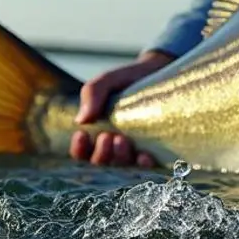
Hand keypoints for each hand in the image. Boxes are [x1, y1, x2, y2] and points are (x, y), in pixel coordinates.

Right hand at [69, 50, 174, 167]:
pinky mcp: (156, 151)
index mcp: (97, 133)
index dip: (79, 149)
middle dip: (101, 154)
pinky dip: (144, 165)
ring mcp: (135, 150)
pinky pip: (148, 166)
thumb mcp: (108, 81)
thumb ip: (92, 93)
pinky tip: (144, 156)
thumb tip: (81, 120)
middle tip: (106, 136)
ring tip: (122, 140)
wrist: (159, 71)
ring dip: (120, 158)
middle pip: (101, 163)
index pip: (82, 153)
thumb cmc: (128, 80)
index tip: (81, 134)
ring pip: (123, 167)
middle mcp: (114, 147)